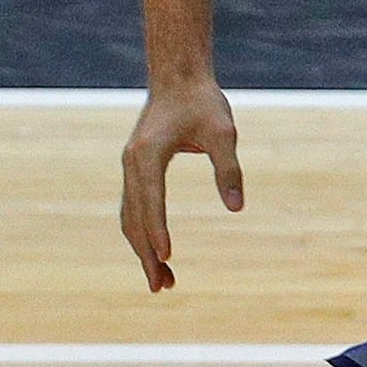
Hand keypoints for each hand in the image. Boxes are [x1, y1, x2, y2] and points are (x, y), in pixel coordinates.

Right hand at [117, 80, 239, 293]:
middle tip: (162, 288)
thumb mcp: (223, 132)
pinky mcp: (136, 170)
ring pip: (131, 217)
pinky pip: (135, 209)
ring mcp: (130, 167)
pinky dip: (143, 233)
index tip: (167, 257)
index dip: (159, 230)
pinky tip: (157, 254)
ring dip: (143, 250)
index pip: (152, 200)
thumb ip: (229, 169)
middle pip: (135, 217)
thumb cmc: (202, 103)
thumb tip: (236, 207)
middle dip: (147, 254)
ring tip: (163, 282)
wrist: (178, 78)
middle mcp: (132, 163)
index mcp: (148, 154)